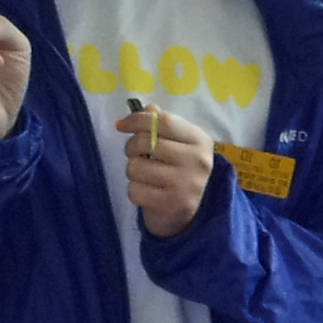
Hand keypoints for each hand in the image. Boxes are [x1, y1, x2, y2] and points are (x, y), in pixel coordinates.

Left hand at [121, 106, 214, 238]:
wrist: (188, 214)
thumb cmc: (178, 171)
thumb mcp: (177, 144)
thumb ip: (162, 124)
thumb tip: (147, 109)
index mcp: (200, 141)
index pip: (164, 121)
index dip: (138, 120)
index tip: (122, 125)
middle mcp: (197, 161)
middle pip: (147, 142)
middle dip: (132, 148)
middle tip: (137, 156)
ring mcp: (186, 184)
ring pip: (136, 167)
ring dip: (133, 172)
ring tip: (145, 176)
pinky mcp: (171, 204)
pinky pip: (135, 190)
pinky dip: (135, 191)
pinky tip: (147, 192)